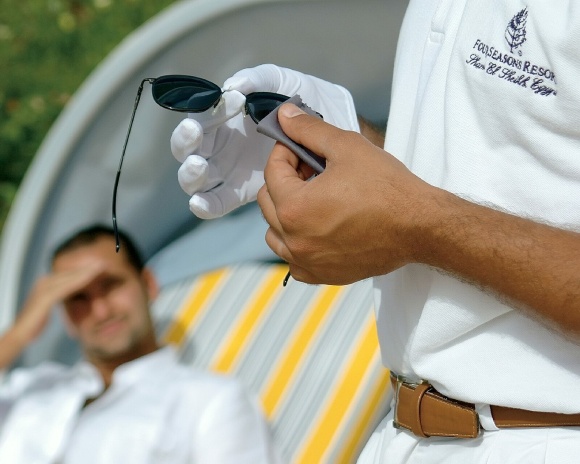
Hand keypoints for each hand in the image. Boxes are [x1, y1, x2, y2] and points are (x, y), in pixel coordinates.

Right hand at [0, 263, 103, 367]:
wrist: (19, 335)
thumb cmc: (32, 326)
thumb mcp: (46, 310)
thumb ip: (55, 301)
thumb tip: (63, 298)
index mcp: (45, 284)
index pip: (68, 275)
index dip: (84, 271)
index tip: (99, 268)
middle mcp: (44, 282)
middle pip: (70, 273)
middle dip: (87, 268)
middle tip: (104, 263)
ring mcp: (43, 288)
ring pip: (69, 277)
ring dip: (86, 272)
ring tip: (101, 267)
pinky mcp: (45, 297)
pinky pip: (66, 287)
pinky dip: (79, 281)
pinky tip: (90, 278)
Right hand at [170, 64, 359, 218]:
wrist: (336, 132)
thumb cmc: (308, 101)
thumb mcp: (285, 83)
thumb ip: (261, 80)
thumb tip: (235, 87)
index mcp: (226, 117)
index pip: (201, 116)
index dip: (202, 110)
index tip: (219, 106)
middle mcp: (223, 144)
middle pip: (190, 147)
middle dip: (187, 141)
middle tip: (194, 133)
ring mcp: (230, 170)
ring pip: (199, 178)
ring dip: (192, 174)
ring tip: (199, 166)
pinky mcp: (241, 192)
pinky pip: (217, 202)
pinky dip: (206, 205)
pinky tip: (203, 203)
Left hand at [257, 103, 435, 284]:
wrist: (419, 226)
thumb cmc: (387, 188)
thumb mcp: (347, 147)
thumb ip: (309, 130)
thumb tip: (284, 116)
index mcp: (295, 207)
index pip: (272, 171)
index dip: (285, 151)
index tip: (301, 147)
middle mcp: (294, 239)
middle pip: (269, 202)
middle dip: (285, 180)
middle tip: (310, 169)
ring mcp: (307, 261)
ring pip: (276, 234)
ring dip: (286, 213)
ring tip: (313, 199)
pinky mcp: (321, 275)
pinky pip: (293, 260)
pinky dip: (297, 244)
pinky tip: (317, 229)